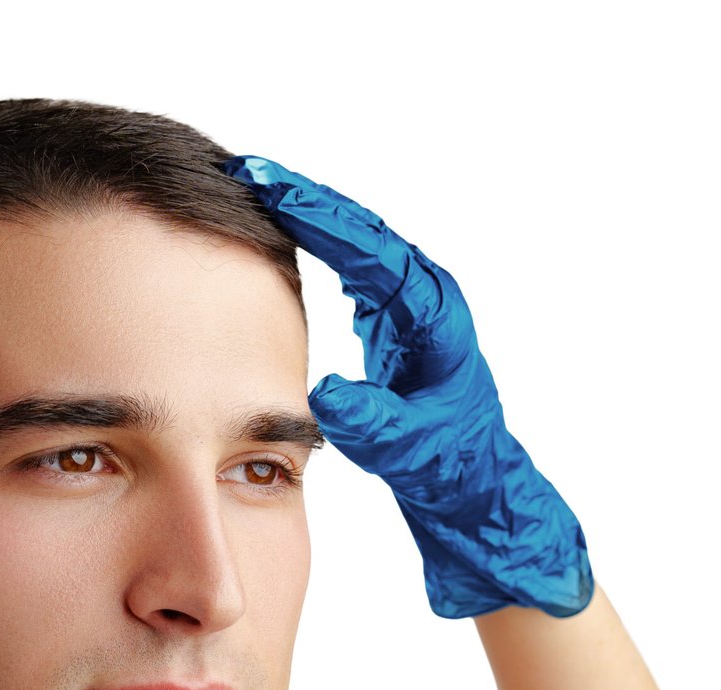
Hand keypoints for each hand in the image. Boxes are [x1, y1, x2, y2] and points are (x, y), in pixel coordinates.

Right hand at [219, 155, 593, 618]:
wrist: (475, 492)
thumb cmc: (451, 471)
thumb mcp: (409, 451)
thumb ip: (372, 423)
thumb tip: (323, 394)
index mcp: (432, 315)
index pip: (366, 247)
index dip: (314, 214)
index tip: (265, 184)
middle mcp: (425, 298)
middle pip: (359, 227)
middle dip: (303, 195)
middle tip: (245, 166)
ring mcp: (412, 306)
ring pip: (355, 240)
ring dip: (307, 211)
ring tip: (252, 185)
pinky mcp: (396, 319)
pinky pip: (353, 263)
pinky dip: (315, 240)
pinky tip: (278, 231)